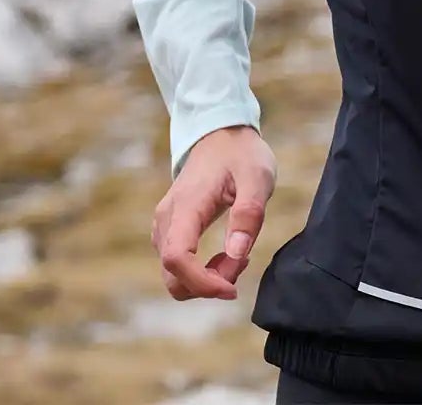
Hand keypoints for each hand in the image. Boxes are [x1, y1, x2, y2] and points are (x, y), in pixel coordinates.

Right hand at [152, 125, 276, 300]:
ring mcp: (165, 224)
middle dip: (207, 284)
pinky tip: (227, 253)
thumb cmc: (241, 154)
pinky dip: (201, 271)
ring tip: (238, 255)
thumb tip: (237, 254)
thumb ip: (248, 214)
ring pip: (173, 274)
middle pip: (172, 275)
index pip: (177, 257)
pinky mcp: (171, 228)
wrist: (221, 134)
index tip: (232, 287)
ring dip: (206, 279)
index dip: (201, 282)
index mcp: (186, 205)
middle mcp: (167, 218)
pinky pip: (177, 263)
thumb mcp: (257, 177)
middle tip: (242, 263)